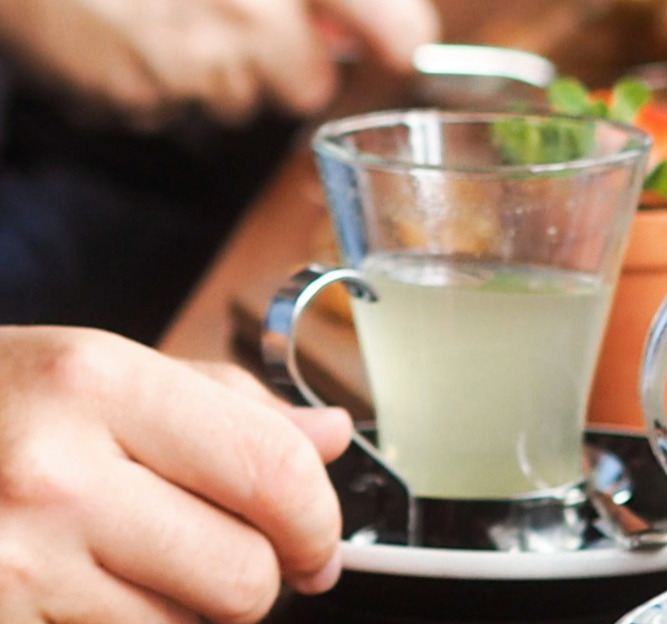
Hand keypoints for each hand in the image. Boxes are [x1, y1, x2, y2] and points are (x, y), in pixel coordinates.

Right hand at [0, 0, 438, 129]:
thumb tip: (359, 20)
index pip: (399, 18)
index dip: (401, 36)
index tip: (395, 43)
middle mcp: (253, 9)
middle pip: (309, 85)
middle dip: (282, 63)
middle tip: (236, 16)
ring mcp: (193, 60)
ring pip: (237, 102)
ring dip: (214, 72)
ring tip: (165, 10)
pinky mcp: (135, 96)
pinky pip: (168, 112)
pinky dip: (152, 84)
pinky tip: (125, 32)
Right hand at [0, 327, 350, 623]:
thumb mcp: (97, 373)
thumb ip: (225, 405)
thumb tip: (327, 437)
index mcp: (99, 383)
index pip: (273, 471)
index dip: (318, 521)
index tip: (319, 541)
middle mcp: (52, 472)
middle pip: (242, 576)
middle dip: (254, 578)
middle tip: (224, 558)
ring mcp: (11, 561)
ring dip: (181, 614)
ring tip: (130, 566)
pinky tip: (83, 596)